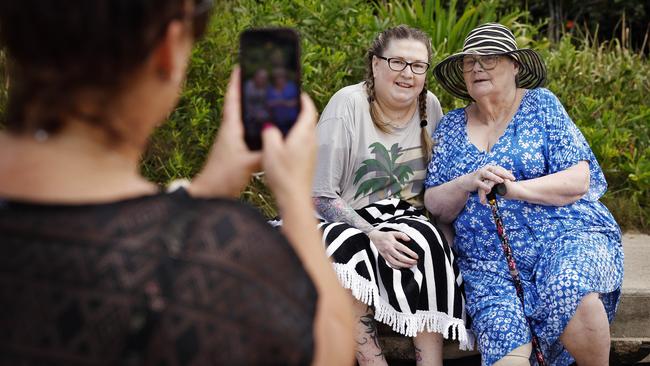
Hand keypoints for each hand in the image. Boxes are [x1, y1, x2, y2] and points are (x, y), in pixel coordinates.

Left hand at [188, 67, 261, 197]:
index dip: (236, 82)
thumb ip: (264, 153)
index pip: (233, 99)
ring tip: (267, 99)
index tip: (241, 66)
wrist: (211, 194)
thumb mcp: (247, 164)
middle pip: (239, 105)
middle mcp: (230, 131)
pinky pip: (248, 133)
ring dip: (253, 109)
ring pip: (245, 119)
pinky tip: (268, 129)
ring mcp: (232, 141)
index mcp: (230, 129)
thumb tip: (278, 145)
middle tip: (260, 79)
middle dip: (248, 91)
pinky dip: (257, 126)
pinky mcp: (236, 151)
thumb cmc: (222, 177)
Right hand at [261, 93, 317, 208]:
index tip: (296, 92)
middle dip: (299, 110)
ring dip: (297, 124)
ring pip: (306, 131)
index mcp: (304, 134)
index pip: (309, 109)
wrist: (295, 198)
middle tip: (286, 104)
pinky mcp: (308, 161)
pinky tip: (283, 142)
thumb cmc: (284, 174)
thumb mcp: (270, 150)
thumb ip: (269, 133)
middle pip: (309, 119)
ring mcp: (311, 152)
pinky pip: (304, 142)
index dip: (303, 99)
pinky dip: (296, 136)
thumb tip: (269, 125)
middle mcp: (311, 141)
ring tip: (282, 121)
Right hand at [368, 230, 418, 268]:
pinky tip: (402, 267)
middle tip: (415, 262)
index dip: (410, 253)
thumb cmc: (385, 235)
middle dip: (408, 261)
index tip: (416, 256)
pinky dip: (397, 267)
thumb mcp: (393, 232)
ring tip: (410, 265)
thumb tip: (409, 239)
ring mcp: (386, 254)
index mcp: (392, 242)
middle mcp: (389, 249)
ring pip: (395, 262)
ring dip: (404, 265)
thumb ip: (402, 235)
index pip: (403, 249)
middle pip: (400, 257)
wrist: (374, 238)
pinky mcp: (384, 257)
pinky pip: (390, 264)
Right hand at [458, 165, 514, 204]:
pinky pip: (480, 183)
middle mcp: (485, 169)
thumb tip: (510, 171)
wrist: (466, 182)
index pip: (500, 169)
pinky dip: (485, 186)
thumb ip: (499, 174)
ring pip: (488, 174)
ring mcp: (479, 174)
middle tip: (511, 179)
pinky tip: (490, 189)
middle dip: (504, 174)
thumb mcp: (490, 176)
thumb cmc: (480, 179)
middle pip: (496, 170)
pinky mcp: (474, 180)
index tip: (514, 178)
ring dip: (495, 177)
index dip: (507, 173)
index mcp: (489, 168)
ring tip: (501, 181)